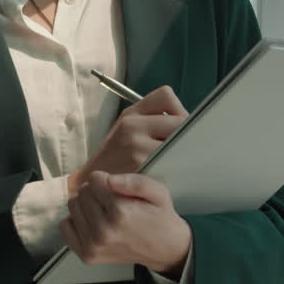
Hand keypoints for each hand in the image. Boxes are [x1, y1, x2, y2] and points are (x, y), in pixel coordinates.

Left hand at [61, 171, 191, 276]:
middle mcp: (103, 231)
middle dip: (96, 191)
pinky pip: (65, 227)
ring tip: (104, 211)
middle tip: (112, 201)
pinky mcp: (87, 256)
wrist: (163, 249)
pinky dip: (76, 220)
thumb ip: (135, 181)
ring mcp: (93, 246)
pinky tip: (93, 222)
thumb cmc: (159, 216)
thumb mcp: (158, 192)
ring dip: (86, 204)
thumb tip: (108, 180)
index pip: (94, 179)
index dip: (106, 179)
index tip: (118, 189)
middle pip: (82, 192)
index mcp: (121, 213)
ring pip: (72, 206)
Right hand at [68, 86, 187, 193]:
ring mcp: (137, 146)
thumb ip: (152, 121)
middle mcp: (132, 126)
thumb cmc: (116, 159)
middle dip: (185, 134)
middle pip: (179, 120)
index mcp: (130, 114)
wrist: (94, 186)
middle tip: (180, 147)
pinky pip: (174, 160)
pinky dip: (177, 165)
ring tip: (175, 160)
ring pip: (180, 141)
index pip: (166, 96)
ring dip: (184, 151)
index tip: (175, 126)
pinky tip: (170, 172)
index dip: (176, 110)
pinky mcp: (142, 166)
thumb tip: (189, 122)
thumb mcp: (126, 131)